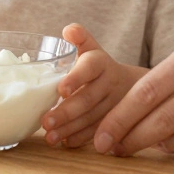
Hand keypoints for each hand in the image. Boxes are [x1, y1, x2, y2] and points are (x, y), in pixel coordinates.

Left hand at [41, 24, 146, 147]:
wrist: (127, 85)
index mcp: (101, 62)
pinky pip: (97, 132)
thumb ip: (80, 37)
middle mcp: (109, 83)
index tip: (61, 90)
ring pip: (92, 118)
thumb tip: (69, 30)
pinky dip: (80, 138)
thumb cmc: (95, 65)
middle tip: (45, 121)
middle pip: (88, 98)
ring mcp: (114, 104)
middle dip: (67, 111)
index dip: (76, 78)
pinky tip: (64, 143)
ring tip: (50, 137)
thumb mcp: (90, 47)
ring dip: (70, 129)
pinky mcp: (114, 122)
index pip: (89, 68)